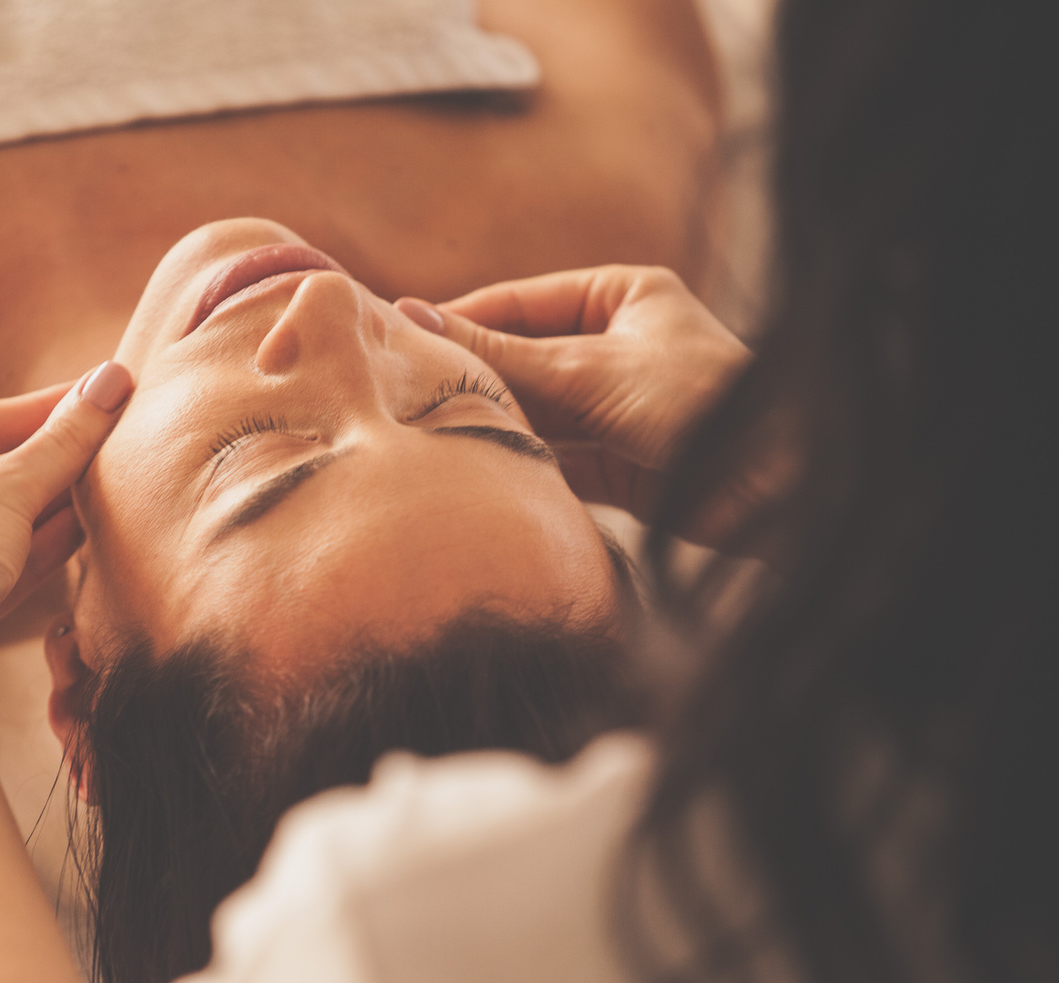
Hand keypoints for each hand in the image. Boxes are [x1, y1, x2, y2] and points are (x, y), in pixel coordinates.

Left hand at [0, 362, 132, 692]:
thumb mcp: (9, 486)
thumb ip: (62, 437)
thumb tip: (110, 381)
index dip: (35, 411)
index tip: (85, 398)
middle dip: (35, 465)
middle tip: (90, 442)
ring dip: (35, 510)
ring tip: (92, 487)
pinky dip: (20, 554)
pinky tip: (75, 532)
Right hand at [398, 266, 754, 542]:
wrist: (782, 493)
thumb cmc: (705, 403)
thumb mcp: (591, 370)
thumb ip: (500, 354)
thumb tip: (408, 317)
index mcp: (619, 294)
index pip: (513, 303)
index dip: (455, 323)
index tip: (394, 342)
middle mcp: (612, 346)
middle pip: (516, 359)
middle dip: (466, 380)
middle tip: (396, 397)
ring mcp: (611, 408)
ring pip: (528, 412)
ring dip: (487, 425)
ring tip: (422, 437)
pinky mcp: (614, 467)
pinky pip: (546, 457)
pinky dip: (513, 463)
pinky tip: (469, 469)